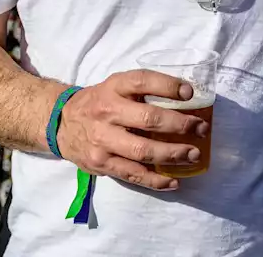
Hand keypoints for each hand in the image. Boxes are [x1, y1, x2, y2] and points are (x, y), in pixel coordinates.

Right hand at [55, 70, 208, 190]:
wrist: (61, 124)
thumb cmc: (99, 103)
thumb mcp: (115, 87)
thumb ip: (142, 91)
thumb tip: (186, 96)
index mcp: (113, 87)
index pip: (142, 81)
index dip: (168, 86)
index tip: (190, 93)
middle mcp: (107, 112)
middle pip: (148, 119)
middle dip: (180, 125)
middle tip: (201, 128)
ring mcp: (103, 140)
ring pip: (142, 151)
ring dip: (172, 154)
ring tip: (193, 155)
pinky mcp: (101, 163)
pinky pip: (132, 174)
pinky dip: (155, 180)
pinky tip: (173, 181)